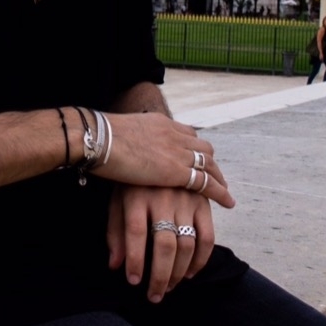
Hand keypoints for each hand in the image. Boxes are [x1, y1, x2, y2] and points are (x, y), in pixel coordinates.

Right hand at [101, 113, 234, 209]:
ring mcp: (177, 152)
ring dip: (218, 177)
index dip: (194, 147)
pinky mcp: (176, 172)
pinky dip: (219, 192)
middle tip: (216, 176)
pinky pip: (206, 182)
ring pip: (207, 164)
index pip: (186, 133)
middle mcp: (173, 134)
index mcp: (159, 123)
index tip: (198, 158)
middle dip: (211, 163)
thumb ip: (128, 143)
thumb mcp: (120, 135)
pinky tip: (228, 201)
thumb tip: (120, 151)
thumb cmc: (98, 138)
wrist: (98, 138)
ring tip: (224, 190)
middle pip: (202, 147)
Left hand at [107, 184, 218, 302]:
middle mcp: (163, 198)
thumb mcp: (117, 200)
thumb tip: (116, 266)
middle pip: (164, 244)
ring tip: (169, 287)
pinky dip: (201, 259)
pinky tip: (190, 273)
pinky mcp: (202, 202)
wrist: (157, 147)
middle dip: (160, 276)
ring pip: (186, 245)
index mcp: (137, 195)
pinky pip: (207, 237)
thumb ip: (115, 232)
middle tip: (154, 296)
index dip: (135, 260)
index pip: (135, 233)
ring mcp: (186, 199)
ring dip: (179, 272)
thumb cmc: (132, 181)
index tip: (134, 281)